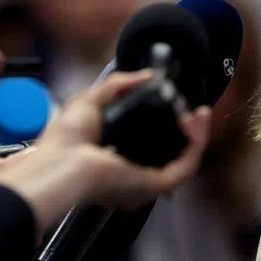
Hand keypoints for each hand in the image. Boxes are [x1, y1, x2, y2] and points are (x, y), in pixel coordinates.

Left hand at [0, 72, 211, 233]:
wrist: (60, 163)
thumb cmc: (66, 139)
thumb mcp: (90, 99)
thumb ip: (118, 85)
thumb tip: (147, 75)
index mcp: (116, 161)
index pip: (151, 146)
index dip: (168, 125)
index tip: (176, 105)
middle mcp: (134, 176)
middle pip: (172, 153)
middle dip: (188, 131)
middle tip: (192, 110)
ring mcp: (146, 183)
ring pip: (184, 160)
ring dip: (197, 135)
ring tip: (200, 113)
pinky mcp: (154, 185)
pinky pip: (185, 166)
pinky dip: (196, 143)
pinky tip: (196, 121)